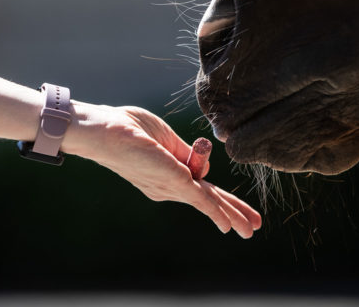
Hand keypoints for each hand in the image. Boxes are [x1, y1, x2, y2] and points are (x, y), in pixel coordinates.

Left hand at [62, 102, 261, 237]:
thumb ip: (185, 153)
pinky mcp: (175, 182)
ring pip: (211, 202)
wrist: (106, 130)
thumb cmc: (128, 128)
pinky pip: (203, 199)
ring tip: (251, 230)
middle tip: (252, 230)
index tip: (231, 202)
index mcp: (167, 176)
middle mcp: (169, 188)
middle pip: (210, 201)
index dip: (222, 198)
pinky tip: (228, 226)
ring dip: (234, 214)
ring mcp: (172, 186)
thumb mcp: (166, 138)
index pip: (202, 188)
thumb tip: (202, 162)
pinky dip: (217, 213)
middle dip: (233, 214)